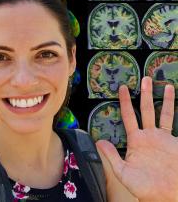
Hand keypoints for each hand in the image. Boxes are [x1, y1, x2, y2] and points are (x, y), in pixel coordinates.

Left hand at [97, 76, 177, 201]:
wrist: (170, 193)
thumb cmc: (146, 187)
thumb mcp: (125, 174)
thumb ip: (112, 157)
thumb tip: (99, 142)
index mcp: (135, 141)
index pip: (128, 117)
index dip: (124, 102)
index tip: (121, 89)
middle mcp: (147, 135)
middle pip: (144, 109)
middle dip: (143, 94)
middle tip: (141, 78)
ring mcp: (160, 136)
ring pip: (158, 111)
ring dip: (158, 97)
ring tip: (157, 82)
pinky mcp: (171, 139)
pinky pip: (170, 119)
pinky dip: (171, 106)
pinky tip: (171, 92)